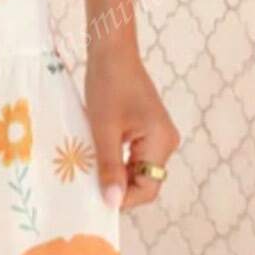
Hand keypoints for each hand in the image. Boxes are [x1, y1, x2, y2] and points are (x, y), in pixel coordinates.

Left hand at [84, 42, 179, 211]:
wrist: (111, 52)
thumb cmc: (107, 85)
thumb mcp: (103, 129)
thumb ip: (109, 167)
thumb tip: (113, 202)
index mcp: (162, 143)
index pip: (148, 188)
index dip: (123, 198)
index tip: (95, 199)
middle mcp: (166, 143)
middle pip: (144, 180)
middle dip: (118, 186)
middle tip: (88, 186)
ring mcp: (158, 136)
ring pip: (137, 169)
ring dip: (114, 172)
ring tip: (89, 171)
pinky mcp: (148, 130)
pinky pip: (133, 155)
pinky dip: (116, 160)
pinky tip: (96, 157)